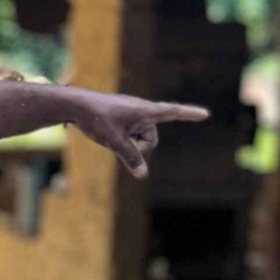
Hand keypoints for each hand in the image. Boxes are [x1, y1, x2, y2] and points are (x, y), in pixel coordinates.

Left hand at [72, 92, 208, 177]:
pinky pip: (130, 136)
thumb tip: (142, 174)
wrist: (74, 104)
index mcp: (145, 110)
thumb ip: (131, 157)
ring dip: (127, 143)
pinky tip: (108, 132)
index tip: (206, 114)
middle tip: (116, 138)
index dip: (189, 114)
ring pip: (139, 141)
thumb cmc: (96, 118)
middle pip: (150, 140)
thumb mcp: (115, 141)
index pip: (173, 112)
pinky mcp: (123, 119)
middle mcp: (142, 111)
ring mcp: (132, 115)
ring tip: (109, 133)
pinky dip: (122, 140)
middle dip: (137, 147)